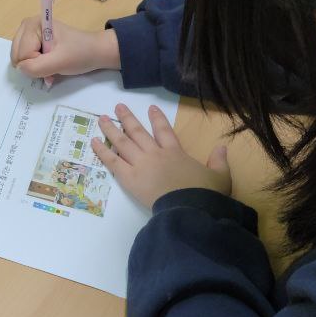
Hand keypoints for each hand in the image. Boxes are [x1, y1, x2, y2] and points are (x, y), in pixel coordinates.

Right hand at [11, 17, 119, 80]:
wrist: (96, 52)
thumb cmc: (80, 54)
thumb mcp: (60, 62)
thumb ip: (36, 67)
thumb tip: (20, 69)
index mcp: (33, 24)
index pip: (22, 53)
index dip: (37, 62)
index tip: (55, 59)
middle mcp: (27, 26)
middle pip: (17, 55)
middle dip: (33, 65)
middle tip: (52, 63)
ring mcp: (28, 34)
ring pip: (20, 59)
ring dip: (35, 67)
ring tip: (52, 64)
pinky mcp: (32, 41)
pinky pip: (25, 59)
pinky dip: (36, 66)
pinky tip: (49, 65)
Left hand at [92, 104, 231, 209]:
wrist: (191, 209)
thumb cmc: (206, 194)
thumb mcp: (220, 176)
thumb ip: (219, 161)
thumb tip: (222, 147)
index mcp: (175, 152)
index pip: (165, 130)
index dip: (157, 118)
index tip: (151, 108)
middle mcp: (155, 154)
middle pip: (138, 132)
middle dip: (127, 118)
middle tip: (118, 107)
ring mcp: (141, 164)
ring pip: (122, 142)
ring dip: (111, 129)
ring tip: (101, 119)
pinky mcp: (130, 178)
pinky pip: (113, 161)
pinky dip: (102, 151)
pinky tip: (93, 142)